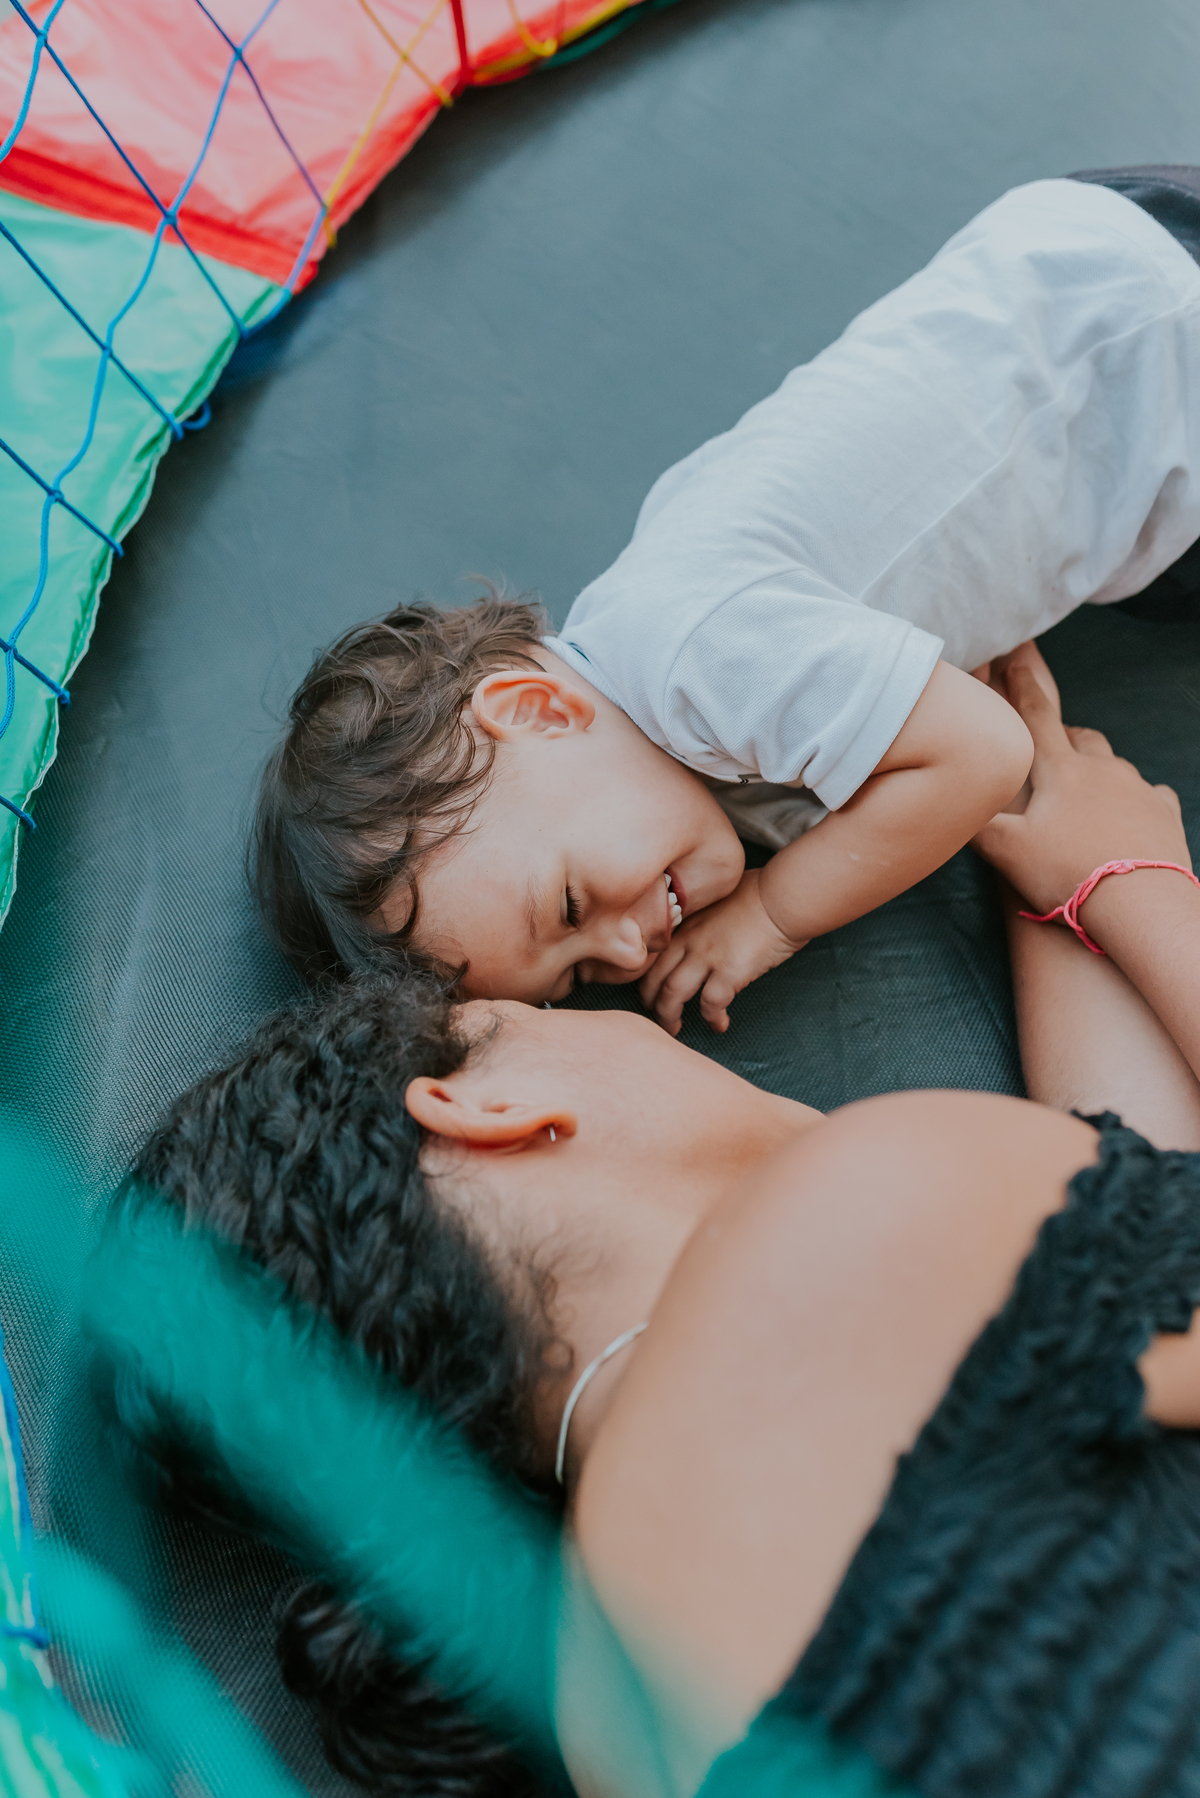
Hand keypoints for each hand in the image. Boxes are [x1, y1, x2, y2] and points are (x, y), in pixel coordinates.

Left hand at [638, 868, 804, 1035]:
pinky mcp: (728, 972)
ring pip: (672, 995)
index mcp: (686, 923)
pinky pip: (711, 1004)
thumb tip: (709, 928)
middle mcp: (690, 941)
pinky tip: (719, 1024)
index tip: (650, 988)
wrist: (782, 899)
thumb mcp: (720, 899)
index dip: (646, 975)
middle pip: (655, 977)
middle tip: (654, 1014)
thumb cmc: (761, 893)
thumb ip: (706, 918)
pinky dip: (712, 1018)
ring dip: (669, 1016)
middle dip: (650, 1000)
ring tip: (674, 1029)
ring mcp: (707, 957)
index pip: (653, 954)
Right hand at [972, 663, 1188, 916]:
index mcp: (1061, 770)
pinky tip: (1125, 818)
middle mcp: (1102, 768)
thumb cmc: (1066, 873)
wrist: (1140, 903)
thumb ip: (975, 824)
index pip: (1036, 716)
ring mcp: (1138, 787)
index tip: (1015, 661)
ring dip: (1096, 770)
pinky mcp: (1163, 811)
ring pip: (1114, 764)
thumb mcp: (1005, 852)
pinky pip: (1149, 794)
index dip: (1021, 687)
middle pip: (1080, 737)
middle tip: (1049, 752)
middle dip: (1063, 736)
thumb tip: (949, 804)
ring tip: (1083, 795)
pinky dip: (1133, 799)